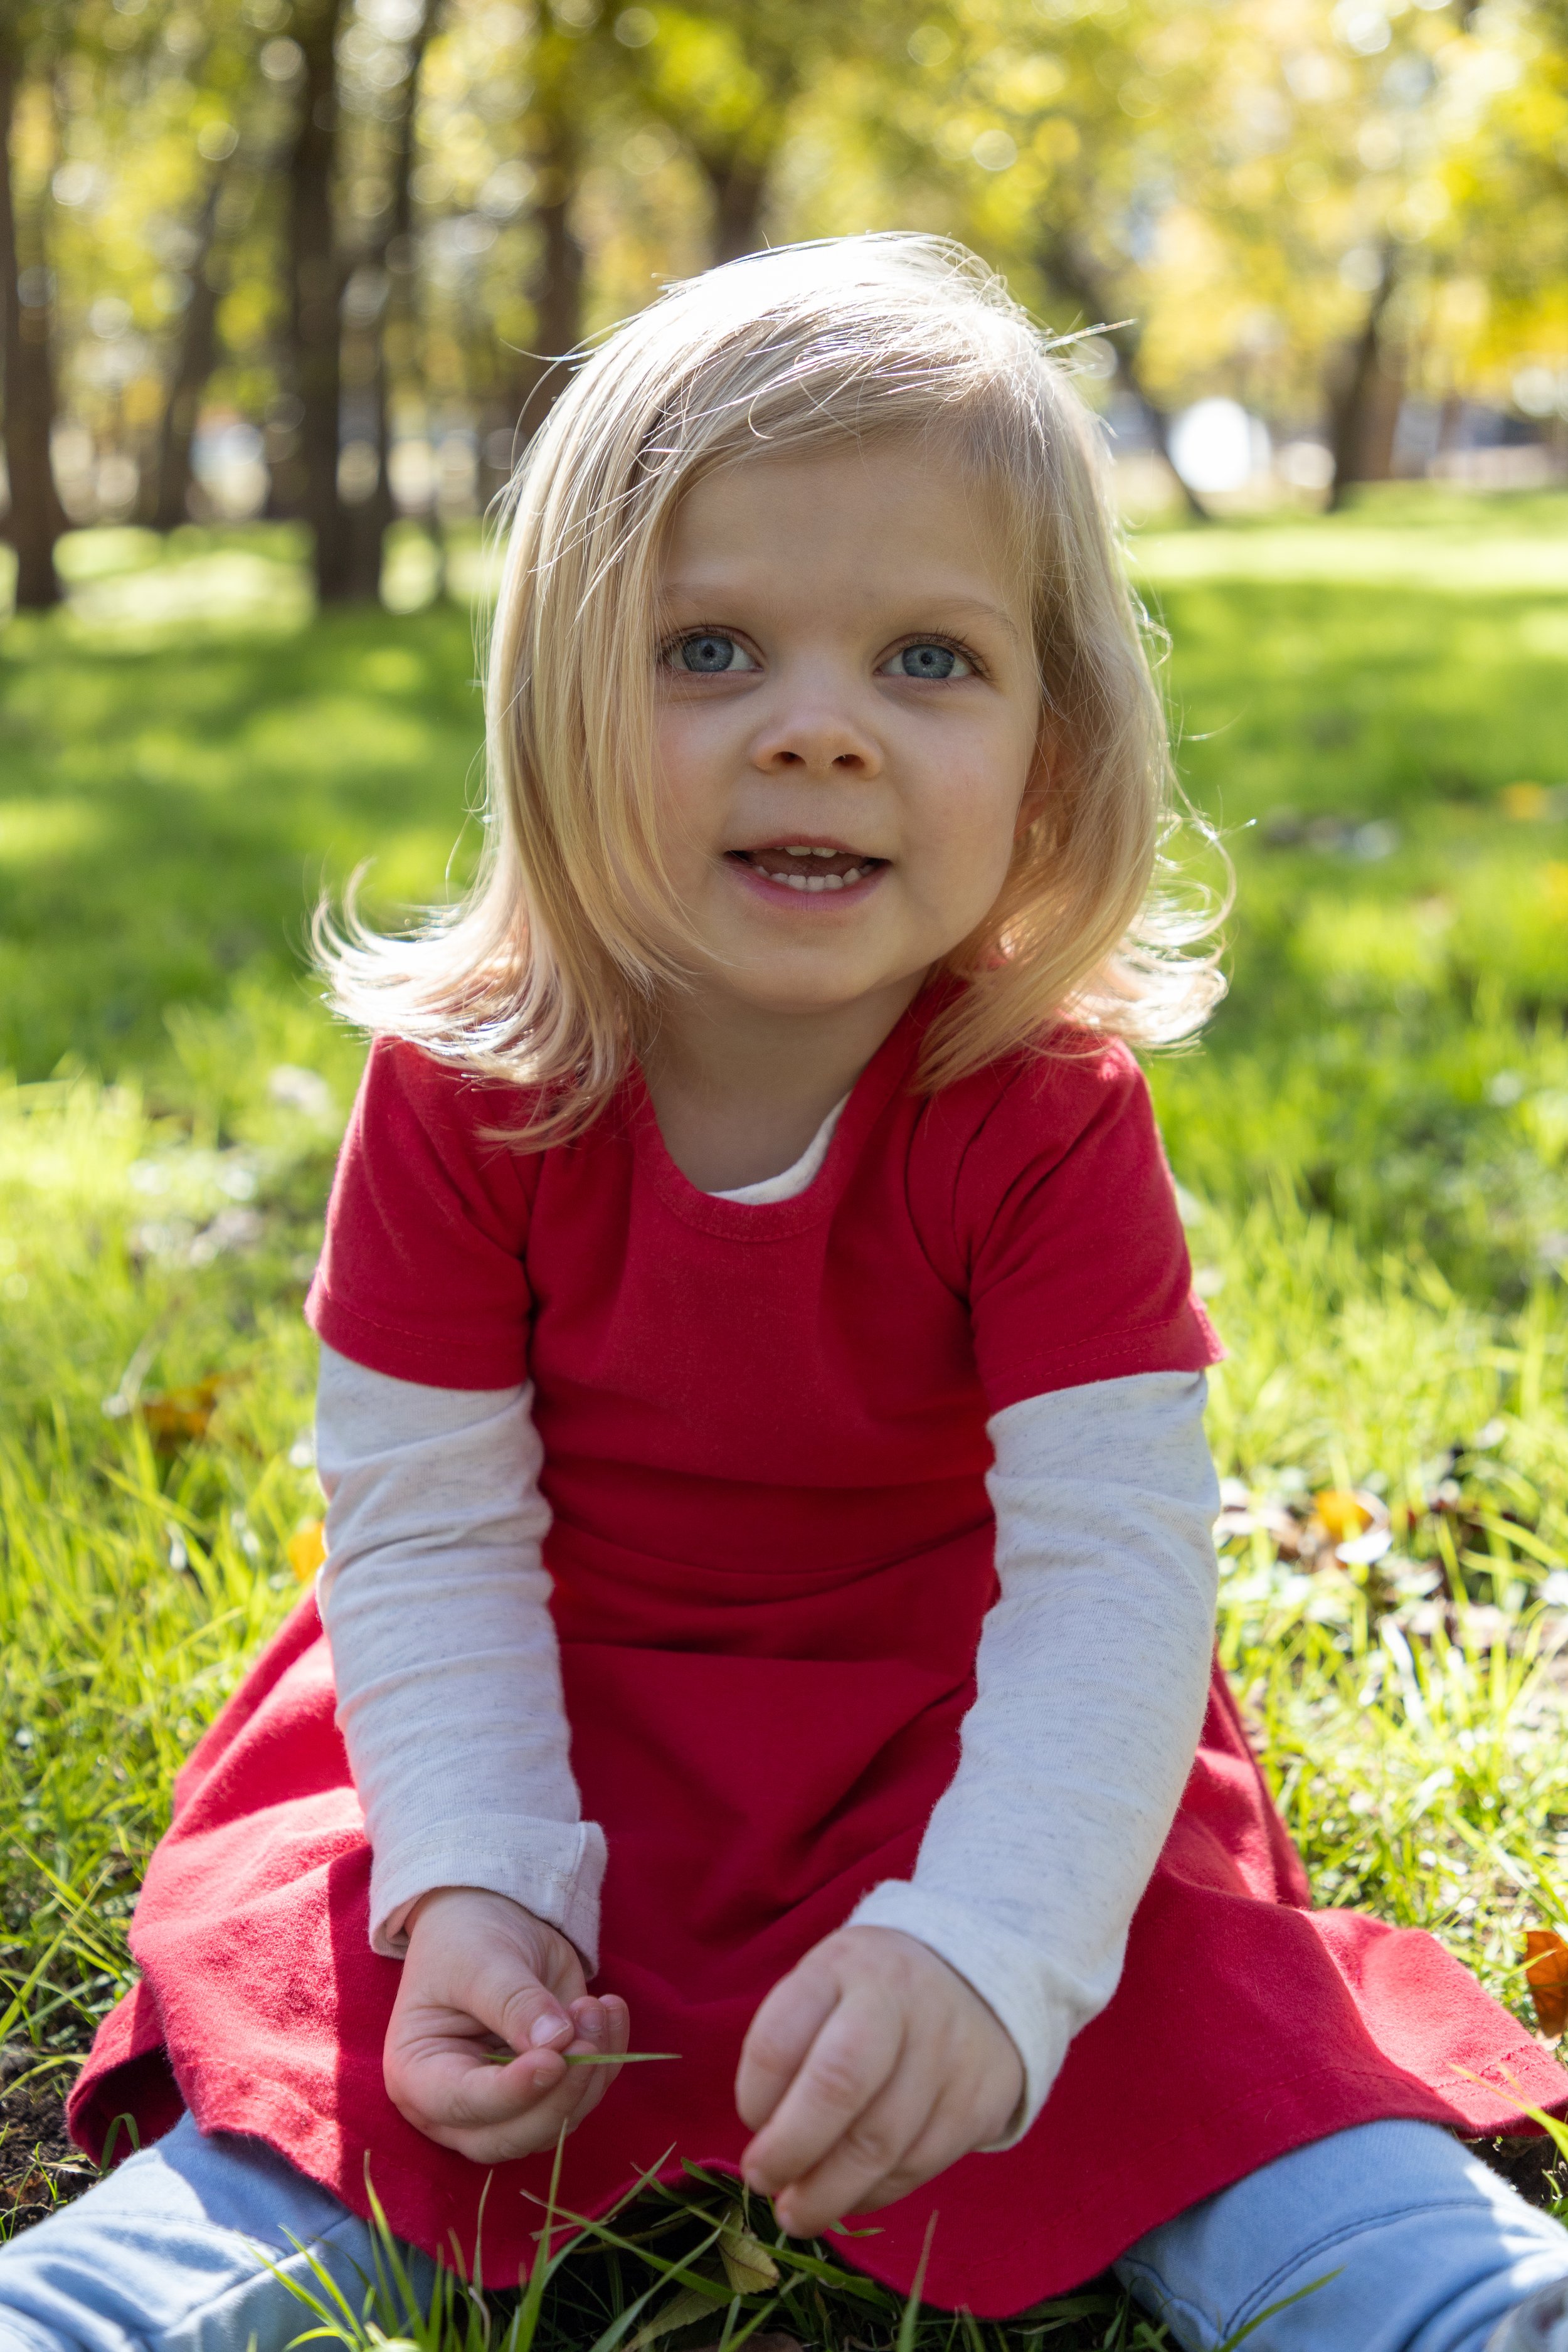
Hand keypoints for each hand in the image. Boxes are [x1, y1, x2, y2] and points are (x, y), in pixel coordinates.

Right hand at [384, 1887, 628, 2162]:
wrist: (488, 1919)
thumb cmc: (466, 1938)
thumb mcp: (482, 1960)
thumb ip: (514, 2002)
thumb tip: (556, 2043)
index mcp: (418, 2074)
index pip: (463, 2105)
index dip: (513, 2092)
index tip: (555, 2058)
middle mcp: (455, 2106)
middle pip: (510, 2135)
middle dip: (558, 2096)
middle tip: (588, 2039)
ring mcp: (503, 2105)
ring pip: (553, 2124)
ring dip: (589, 2075)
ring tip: (598, 2006)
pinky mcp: (543, 2091)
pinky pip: (580, 2098)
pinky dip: (606, 2063)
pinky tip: (610, 2011)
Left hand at [736, 1925, 1022, 2238]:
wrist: (974, 1983)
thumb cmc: (870, 1997)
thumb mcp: (823, 1989)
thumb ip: (789, 2050)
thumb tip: (766, 2140)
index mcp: (844, 1967)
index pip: (781, 2037)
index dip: (755, 2096)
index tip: (752, 2123)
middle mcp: (900, 2001)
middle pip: (838, 2086)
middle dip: (791, 2150)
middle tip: (762, 2182)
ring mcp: (946, 2052)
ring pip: (881, 2143)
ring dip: (828, 2192)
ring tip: (797, 2213)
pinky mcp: (978, 2102)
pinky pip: (917, 2167)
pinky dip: (874, 2194)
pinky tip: (849, 2196)